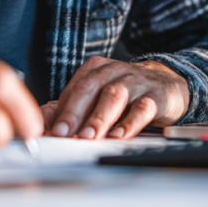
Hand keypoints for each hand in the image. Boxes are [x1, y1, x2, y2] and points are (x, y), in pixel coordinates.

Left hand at [44, 56, 188, 139]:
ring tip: (88, 137)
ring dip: (99, 118)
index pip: (74, 89)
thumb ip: (68, 108)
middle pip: (90, 88)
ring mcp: (136, 81)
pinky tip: (119, 136)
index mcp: (95, 69)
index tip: (52, 132)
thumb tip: (40, 122)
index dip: (62, 111)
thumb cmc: (125, 94)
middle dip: (75, 112)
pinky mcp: (156, 95)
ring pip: (114, 96)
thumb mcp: (96, 97)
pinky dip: (129, 123)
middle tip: (64, 134)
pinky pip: (142, 108)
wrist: (168, 85)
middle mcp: (114, 71)